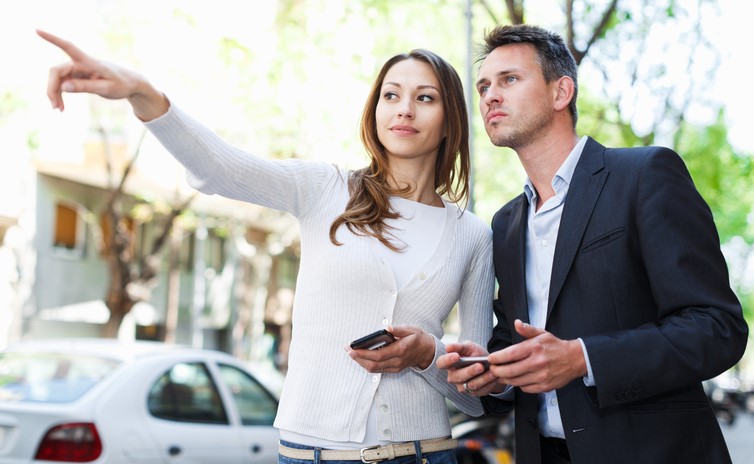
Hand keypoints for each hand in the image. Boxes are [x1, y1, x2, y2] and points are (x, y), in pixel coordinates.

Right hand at [37, 29, 168, 119]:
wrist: (131, 83)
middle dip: (52, 88)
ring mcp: (78, 69)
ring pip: (58, 79)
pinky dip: (61, 94)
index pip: (68, 47)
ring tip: (58, 109)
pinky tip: (61, 106)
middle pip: (57, 71)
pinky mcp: (78, 76)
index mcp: (90, 62)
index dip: (53, 39)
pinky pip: (64, 84)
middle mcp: (81, 63)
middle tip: (55, 107)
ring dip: (55, 93)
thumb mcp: (107, 88)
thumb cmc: (122, 84)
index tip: (37, 31)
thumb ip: (86, 87)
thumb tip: (64, 87)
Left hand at [347, 325, 434, 372]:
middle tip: (347, 350)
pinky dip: (367, 364)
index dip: (363, 354)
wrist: (427, 351)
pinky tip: (361, 357)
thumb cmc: (418, 338)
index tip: (352, 349)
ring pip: (374, 369)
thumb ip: (398, 329)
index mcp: (400, 351)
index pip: (378, 355)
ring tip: (351, 353)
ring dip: (361, 362)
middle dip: (358, 358)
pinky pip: (378, 369)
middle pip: (373, 364)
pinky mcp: (394, 369)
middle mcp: (397, 362)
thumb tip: (387, 328)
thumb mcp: (411, 329)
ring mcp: (395, 367)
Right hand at [437, 341, 501, 395]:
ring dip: (482, 379)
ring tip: (492, 372)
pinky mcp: (473, 393)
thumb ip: (459, 346)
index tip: (456, 356)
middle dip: (469, 371)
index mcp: (449, 363)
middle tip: (480, 366)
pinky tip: (494, 377)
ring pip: (470, 385)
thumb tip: (448, 347)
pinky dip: (488, 383)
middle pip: (457, 376)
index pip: (441, 363)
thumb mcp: (469, 347)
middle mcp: (453, 376)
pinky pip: (480, 390)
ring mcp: (462, 386)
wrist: (488, 364)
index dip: (447, 360)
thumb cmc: (475, 354)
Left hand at [487, 319, 586, 393]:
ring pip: (515, 381)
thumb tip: (517, 323)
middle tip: (492, 369)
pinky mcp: (544, 386)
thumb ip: (527, 329)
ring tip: (501, 375)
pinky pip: (525, 388)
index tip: (491, 359)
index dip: (497, 358)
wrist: (574, 359)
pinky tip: (517, 378)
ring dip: (505, 379)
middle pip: (509, 371)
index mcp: (534, 348)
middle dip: (497, 371)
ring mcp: (541, 376)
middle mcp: (537, 363)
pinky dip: (518, 384)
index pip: (510, 354)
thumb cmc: (555, 346)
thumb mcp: (541, 333)